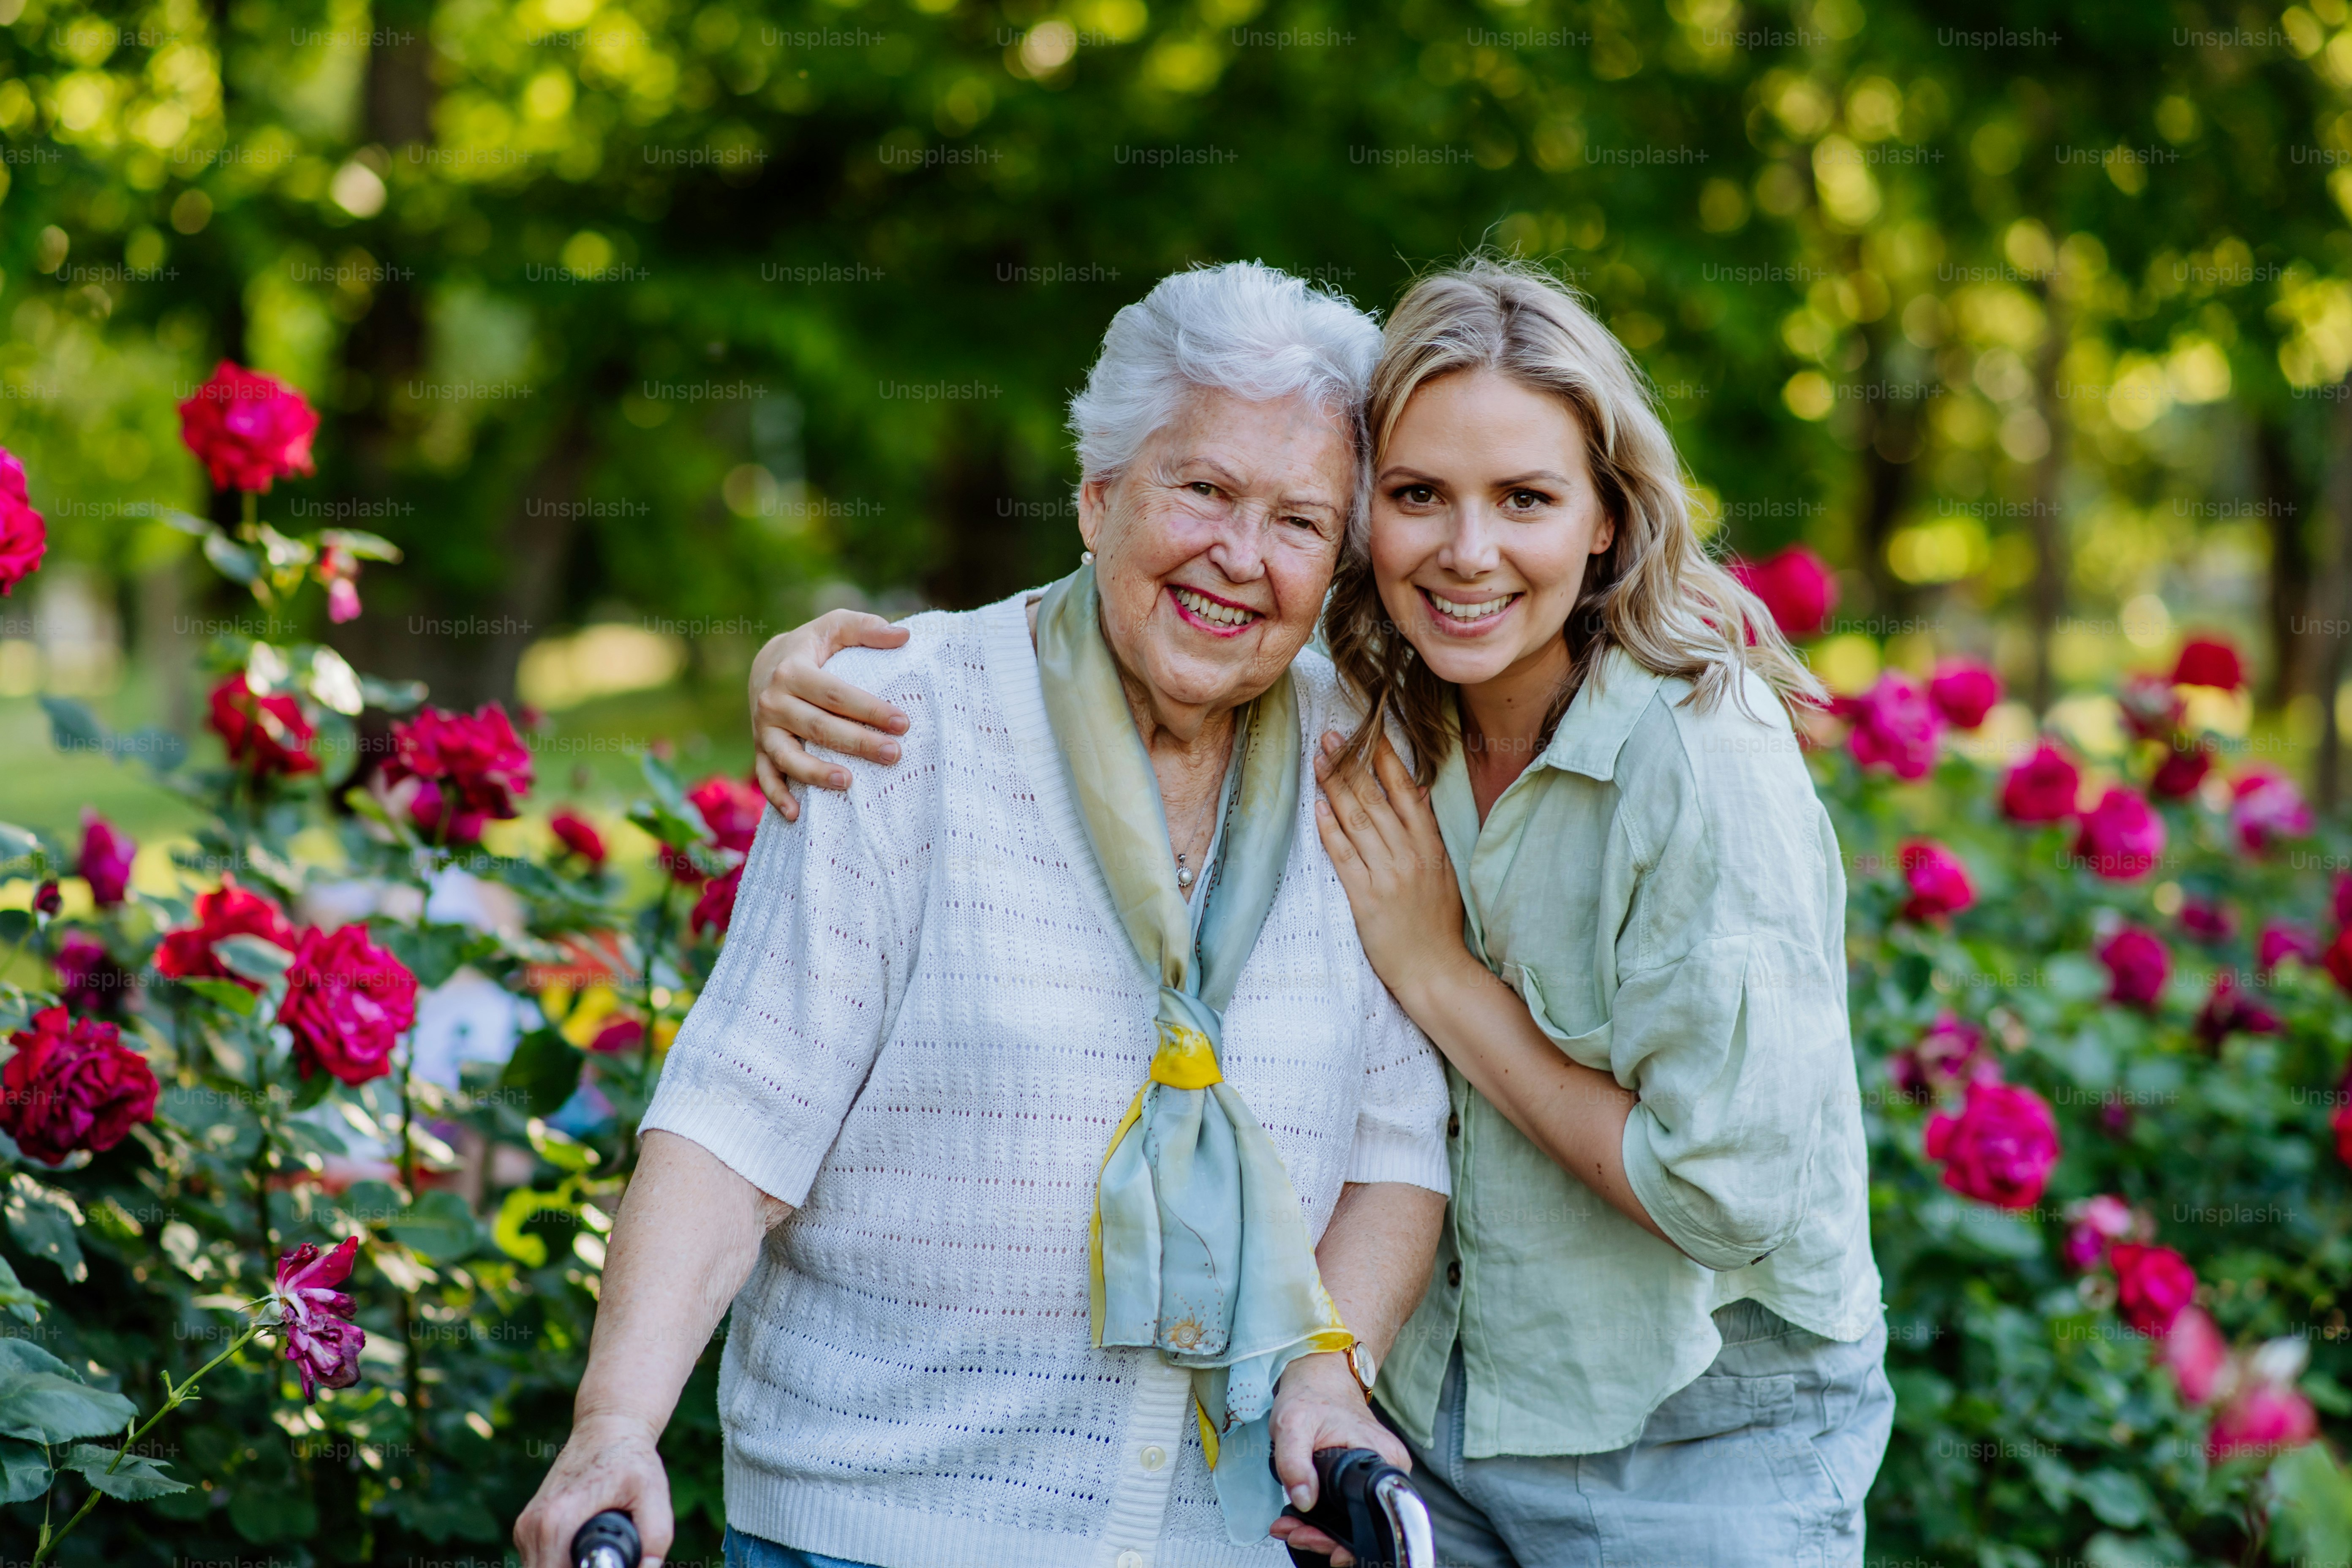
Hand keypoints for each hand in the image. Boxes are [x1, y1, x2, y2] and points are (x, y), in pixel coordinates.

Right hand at [513, 1412, 673, 1567]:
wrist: (606, 1429)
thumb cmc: (631, 1460)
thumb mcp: (653, 1494)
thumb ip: (654, 1538)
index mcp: (557, 1521)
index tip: (609, 1561)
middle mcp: (533, 1526)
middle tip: (608, 1557)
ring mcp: (526, 1527)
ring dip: (568, 1567)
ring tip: (597, 1551)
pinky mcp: (526, 1527)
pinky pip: (539, 1561)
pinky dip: (559, 1561)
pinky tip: (584, 1546)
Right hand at [748, 610, 910, 819]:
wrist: (766, 664)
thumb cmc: (812, 647)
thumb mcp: (835, 626)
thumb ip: (866, 628)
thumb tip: (905, 635)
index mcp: (793, 671)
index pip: (836, 694)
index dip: (870, 709)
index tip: (904, 723)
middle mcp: (774, 701)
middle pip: (819, 727)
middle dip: (857, 743)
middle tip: (894, 754)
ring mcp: (764, 729)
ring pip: (789, 756)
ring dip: (817, 773)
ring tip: (849, 783)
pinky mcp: (760, 748)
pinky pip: (766, 776)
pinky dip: (778, 796)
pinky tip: (797, 815)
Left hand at [1266, 1351, 1409, 1566]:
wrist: (1319, 1376)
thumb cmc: (1311, 1394)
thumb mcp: (1292, 1424)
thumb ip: (1295, 1462)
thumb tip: (1304, 1501)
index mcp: (1382, 1459)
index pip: (1374, 1517)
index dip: (1346, 1540)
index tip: (1317, 1543)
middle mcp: (1387, 1470)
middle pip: (1363, 1525)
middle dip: (1325, 1538)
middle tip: (1294, 1534)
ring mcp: (1376, 1475)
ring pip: (1353, 1520)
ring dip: (1320, 1531)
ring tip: (1290, 1528)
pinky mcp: (1362, 1478)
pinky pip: (1347, 1508)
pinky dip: (1323, 1518)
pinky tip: (1299, 1519)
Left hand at [1311, 731, 1471, 1007]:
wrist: (1435, 970)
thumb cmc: (1437, 922)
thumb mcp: (1443, 871)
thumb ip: (1428, 831)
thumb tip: (1418, 790)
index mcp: (1430, 846)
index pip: (1406, 792)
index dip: (1385, 760)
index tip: (1368, 733)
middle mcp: (1410, 855)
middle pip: (1375, 800)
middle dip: (1351, 764)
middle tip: (1330, 736)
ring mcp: (1388, 876)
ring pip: (1357, 821)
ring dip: (1335, 788)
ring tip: (1318, 761)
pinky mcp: (1366, 898)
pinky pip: (1344, 857)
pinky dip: (1330, 830)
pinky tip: (1318, 808)